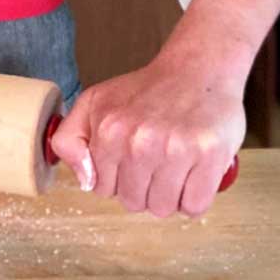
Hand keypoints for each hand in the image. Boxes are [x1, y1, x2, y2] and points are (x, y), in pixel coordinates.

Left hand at [49, 55, 245, 217]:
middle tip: (155, 160)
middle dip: (143, 189)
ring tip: (175, 166)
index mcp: (109, 129)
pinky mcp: (209, 156)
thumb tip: (84, 181)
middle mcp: (140, 142)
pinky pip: (194, 207)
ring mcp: (176, 150)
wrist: (198, 69)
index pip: (102, 188)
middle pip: (133, 203)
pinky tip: (193, 173)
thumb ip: (70, 139)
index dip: (116, 178)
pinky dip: (194, 198)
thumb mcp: (94, 101)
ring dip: (169, 196)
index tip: (129, 159)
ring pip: (163, 209)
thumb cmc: (148, 90)